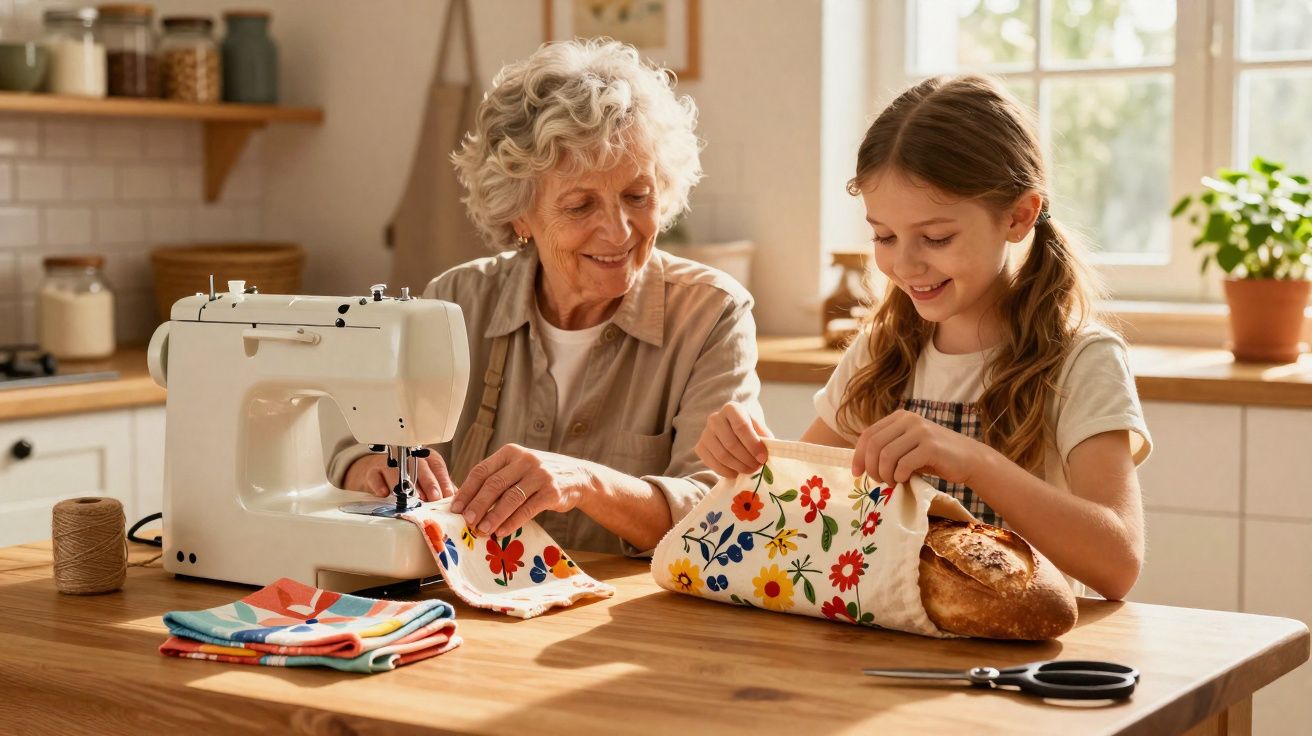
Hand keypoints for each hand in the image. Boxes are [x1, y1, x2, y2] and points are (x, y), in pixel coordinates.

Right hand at [342, 451, 455, 501]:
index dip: (443, 481)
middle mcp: (409, 458)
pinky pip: (375, 476)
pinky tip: (384, 493)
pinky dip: (380, 485)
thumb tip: (457, 502)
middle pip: (420, 468)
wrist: (381, 472)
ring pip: (397, 471)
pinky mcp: (373, 471)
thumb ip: (443, 489)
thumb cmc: (410, 477)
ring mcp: (390, 464)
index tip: (447, 495)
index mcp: (426, 458)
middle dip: (428, 483)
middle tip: (433, 497)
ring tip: (411, 497)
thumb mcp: (429, 480)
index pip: (437, 467)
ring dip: (404, 485)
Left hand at [450, 444, 594, 536]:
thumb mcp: (519, 468)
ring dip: (494, 516)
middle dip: (477, 504)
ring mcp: (540, 475)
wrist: (578, 477)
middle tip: (466, 520)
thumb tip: (468, 505)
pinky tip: (502, 531)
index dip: (467, 490)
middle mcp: (525, 460)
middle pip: (494, 484)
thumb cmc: (540, 475)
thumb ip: (499, 479)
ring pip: (510, 497)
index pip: (482, 470)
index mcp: (511, 452)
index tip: (455, 508)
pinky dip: (513, 522)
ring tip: (482, 530)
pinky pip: (528, 509)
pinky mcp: (552, 491)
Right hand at [695, 402, 772, 477]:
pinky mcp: (700, 447)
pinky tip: (736, 473)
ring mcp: (705, 433)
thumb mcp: (758, 427)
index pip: (741, 426)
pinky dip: (726, 472)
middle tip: (757, 467)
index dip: (753, 444)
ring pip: (722, 455)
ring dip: (738, 467)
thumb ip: (764, 436)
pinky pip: (713, 464)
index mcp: (731, 409)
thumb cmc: (747, 429)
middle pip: (731, 444)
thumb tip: (769, 450)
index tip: (763, 457)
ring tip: (749, 470)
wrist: (730, 429)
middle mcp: (715, 418)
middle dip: (747, 459)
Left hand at [852, 409, 987, 485]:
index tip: (857, 474)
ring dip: (885, 474)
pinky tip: (905, 480)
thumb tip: (860, 464)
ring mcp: (921, 432)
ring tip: (893, 482)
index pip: (868, 435)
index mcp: (900, 417)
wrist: (969, 459)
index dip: (858, 456)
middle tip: (879, 481)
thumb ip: (888, 447)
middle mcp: (909, 420)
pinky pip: (904, 464)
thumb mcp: (908, 446)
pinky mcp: (931, 447)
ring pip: (887, 455)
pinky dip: (899, 476)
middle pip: (875, 445)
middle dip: (872, 467)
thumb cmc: (934, 457)